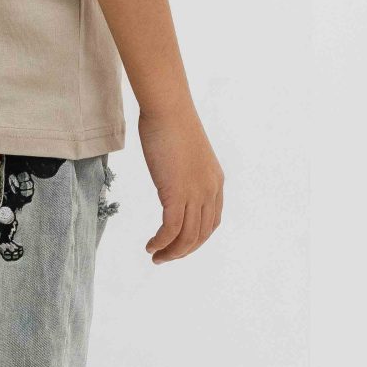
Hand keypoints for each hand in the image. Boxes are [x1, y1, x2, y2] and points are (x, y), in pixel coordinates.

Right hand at [139, 103, 223, 263]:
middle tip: (164, 257)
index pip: (211, 222)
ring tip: (155, 256)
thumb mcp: (185, 154)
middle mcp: (210, 190)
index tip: (178, 245)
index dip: (196, 239)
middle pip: (201, 234)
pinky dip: (161, 242)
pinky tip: (150, 246)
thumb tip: (172, 177)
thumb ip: (184, 171)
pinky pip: (171, 229)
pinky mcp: (177, 192)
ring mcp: (195, 193)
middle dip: (183, 251)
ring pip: (187, 236)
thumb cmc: (171, 123)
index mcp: (215, 182)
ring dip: (171, 252)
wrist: (168, 109)